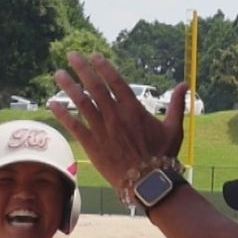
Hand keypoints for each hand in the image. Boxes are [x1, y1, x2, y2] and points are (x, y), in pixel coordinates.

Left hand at [51, 52, 188, 188]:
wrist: (148, 182)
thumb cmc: (162, 156)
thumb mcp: (174, 128)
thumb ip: (177, 104)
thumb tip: (185, 84)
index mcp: (133, 109)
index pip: (116, 81)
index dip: (104, 67)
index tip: (94, 56)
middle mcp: (115, 116)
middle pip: (96, 87)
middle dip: (82, 69)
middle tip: (72, 54)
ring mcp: (102, 129)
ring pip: (82, 103)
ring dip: (69, 87)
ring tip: (58, 74)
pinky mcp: (92, 145)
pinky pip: (74, 126)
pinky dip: (63, 114)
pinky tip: (52, 104)